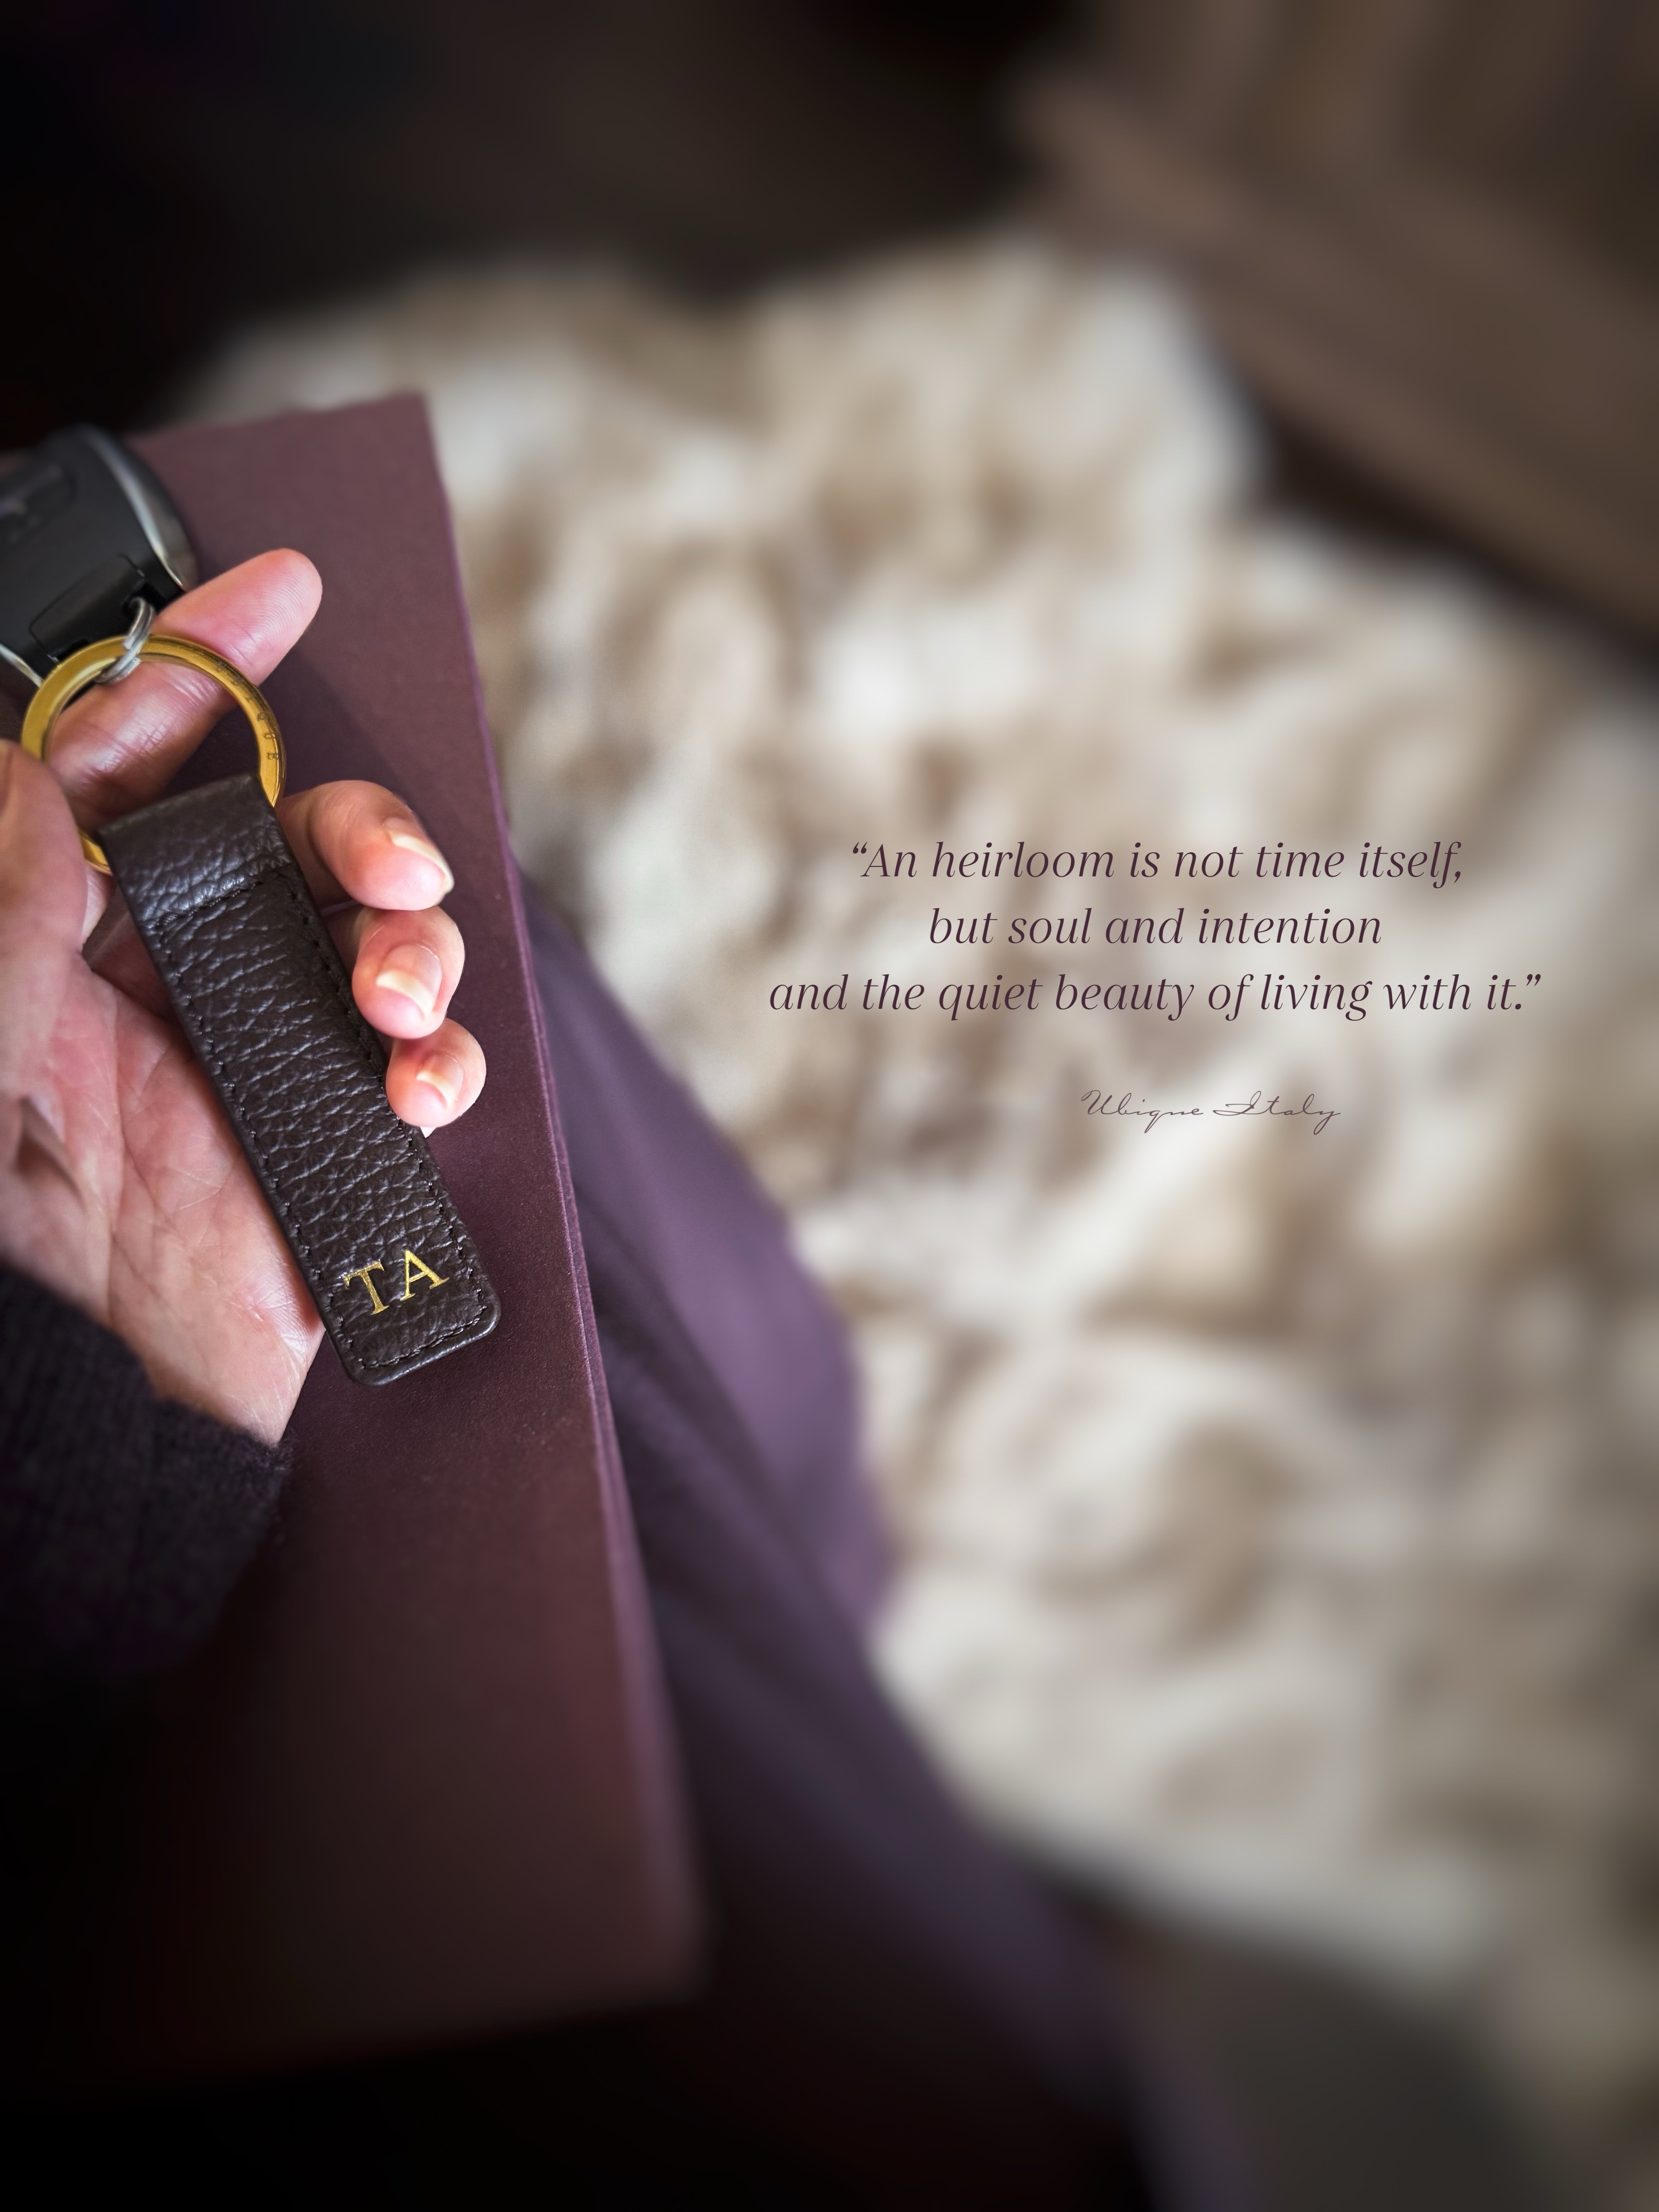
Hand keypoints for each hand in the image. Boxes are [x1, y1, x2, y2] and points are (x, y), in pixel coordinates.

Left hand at [0, 552, 485, 1442]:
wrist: (120, 1413)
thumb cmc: (27, 1261)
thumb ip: (3, 924)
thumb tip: (26, 775)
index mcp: (64, 945)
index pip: (120, 769)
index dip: (196, 671)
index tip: (281, 591)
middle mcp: (167, 978)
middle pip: (287, 837)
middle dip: (359, 829)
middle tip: (392, 872)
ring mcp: (260, 1048)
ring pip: (372, 931)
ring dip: (412, 944)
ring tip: (398, 994)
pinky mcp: (336, 1122)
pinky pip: (421, 1057)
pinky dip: (443, 1059)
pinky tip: (413, 1088)